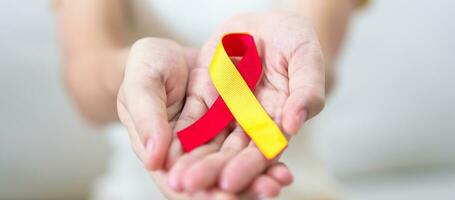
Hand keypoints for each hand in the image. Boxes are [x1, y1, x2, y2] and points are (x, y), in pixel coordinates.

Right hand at [117, 37, 293, 198]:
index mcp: (163, 149)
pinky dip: (265, 150)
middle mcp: (192, 150)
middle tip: (266, 191)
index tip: (224, 197)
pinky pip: (251, 139)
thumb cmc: (148, 66)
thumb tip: (154, 161)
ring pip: (236, 162)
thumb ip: (147, 119)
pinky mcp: (234, 121)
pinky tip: (284, 162)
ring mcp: (215, 137)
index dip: (202, 191)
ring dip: (259, 176)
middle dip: (241, 188)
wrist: (171, 50)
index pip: (180, 179)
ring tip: (280, 181)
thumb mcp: (142, 85)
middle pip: (215, 177)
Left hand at [168, 11, 324, 193]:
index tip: (229, 182)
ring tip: (176, 178)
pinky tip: (166, 151)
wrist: (266, 21)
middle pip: (231, 152)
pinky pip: (191, 118)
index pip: (263, 150)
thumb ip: (307, 90)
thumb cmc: (293, 37)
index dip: (248, 167)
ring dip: (192, 161)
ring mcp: (226, 110)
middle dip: (211, 171)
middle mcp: (250, 122)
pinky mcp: (204, 95)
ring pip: (208, 142)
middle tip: (189, 186)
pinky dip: (180, 135)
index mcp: (278, 119)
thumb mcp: (306, 57)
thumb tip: (294, 125)